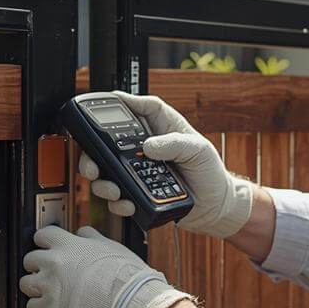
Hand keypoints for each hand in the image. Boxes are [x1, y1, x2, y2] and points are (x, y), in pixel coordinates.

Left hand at [20, 225, 189, 307]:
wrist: (132, 306)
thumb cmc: (127, 279)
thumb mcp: (111, 247)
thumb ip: (91, 238)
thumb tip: (82, 234)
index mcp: (68, 245)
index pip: (42, 235)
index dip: (45, 243)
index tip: (47, 248)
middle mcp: (54, 263)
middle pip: (30, 259)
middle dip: (38, 266)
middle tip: (49, 273)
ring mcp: (49, 287)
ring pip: (26, 283)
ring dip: (35, 287)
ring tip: (49, 292)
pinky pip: (31, 307)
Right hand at [78, 91, 254, 238]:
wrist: (215, 206)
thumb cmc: (210, 172)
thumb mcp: (198, 150)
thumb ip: (175, 144)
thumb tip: (149, 146)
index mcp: (161, 128)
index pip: (138, 108)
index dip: (121, 102)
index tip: (105, 101)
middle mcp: (144, 148)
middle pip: (107, 142)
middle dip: (92, 152)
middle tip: (93, 164)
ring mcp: (137, 171)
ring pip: (105, 172)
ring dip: (102, 182)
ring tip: (114, 189)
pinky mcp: (137, 193)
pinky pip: (117, 198)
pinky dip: (117, 203)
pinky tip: (127, 203)